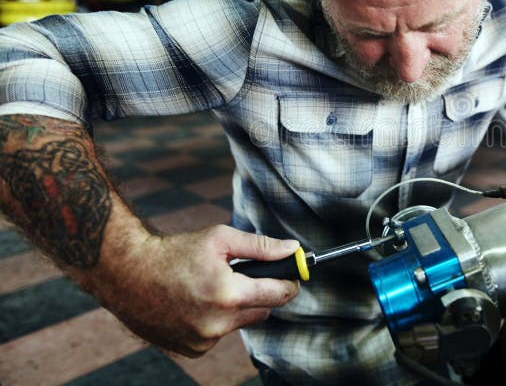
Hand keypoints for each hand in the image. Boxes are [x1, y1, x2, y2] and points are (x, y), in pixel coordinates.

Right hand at [86, 225, 299, 356]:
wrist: (128, 274)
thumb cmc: (175, 252)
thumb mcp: (220, 238)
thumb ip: (260, 246)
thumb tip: (292, 249)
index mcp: (229, 294)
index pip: (279, 295)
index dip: (289, 283)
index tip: (293, 276)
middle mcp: (218, 324)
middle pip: (262, 311)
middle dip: (259, 293)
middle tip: (243, 275)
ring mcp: (203, 341)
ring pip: (240, 322)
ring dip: (236, 307)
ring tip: (212, 287)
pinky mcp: (192, 350)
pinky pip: (219, 334)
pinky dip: (215, 320)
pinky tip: (196, 303)